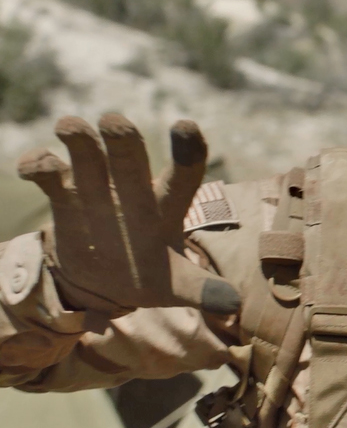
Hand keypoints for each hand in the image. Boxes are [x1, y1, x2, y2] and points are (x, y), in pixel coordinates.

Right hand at [16, 114, 239, 314]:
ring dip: (80, 141)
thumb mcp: (176, 286)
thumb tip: (233, 305)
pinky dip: (41, 166)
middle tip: (114, 122)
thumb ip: (202, 290)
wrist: (105, 281)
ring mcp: (98, 190)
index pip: (184, 177)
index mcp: (167, 210)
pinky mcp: (65, 198)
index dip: (187, 154)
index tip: (185, 126)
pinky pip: (52, 176)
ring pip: (91, 157)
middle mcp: (134, 192)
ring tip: (69, 125)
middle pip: (131, 160)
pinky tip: (32, 167)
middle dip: (124, 140)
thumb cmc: (150, 277)